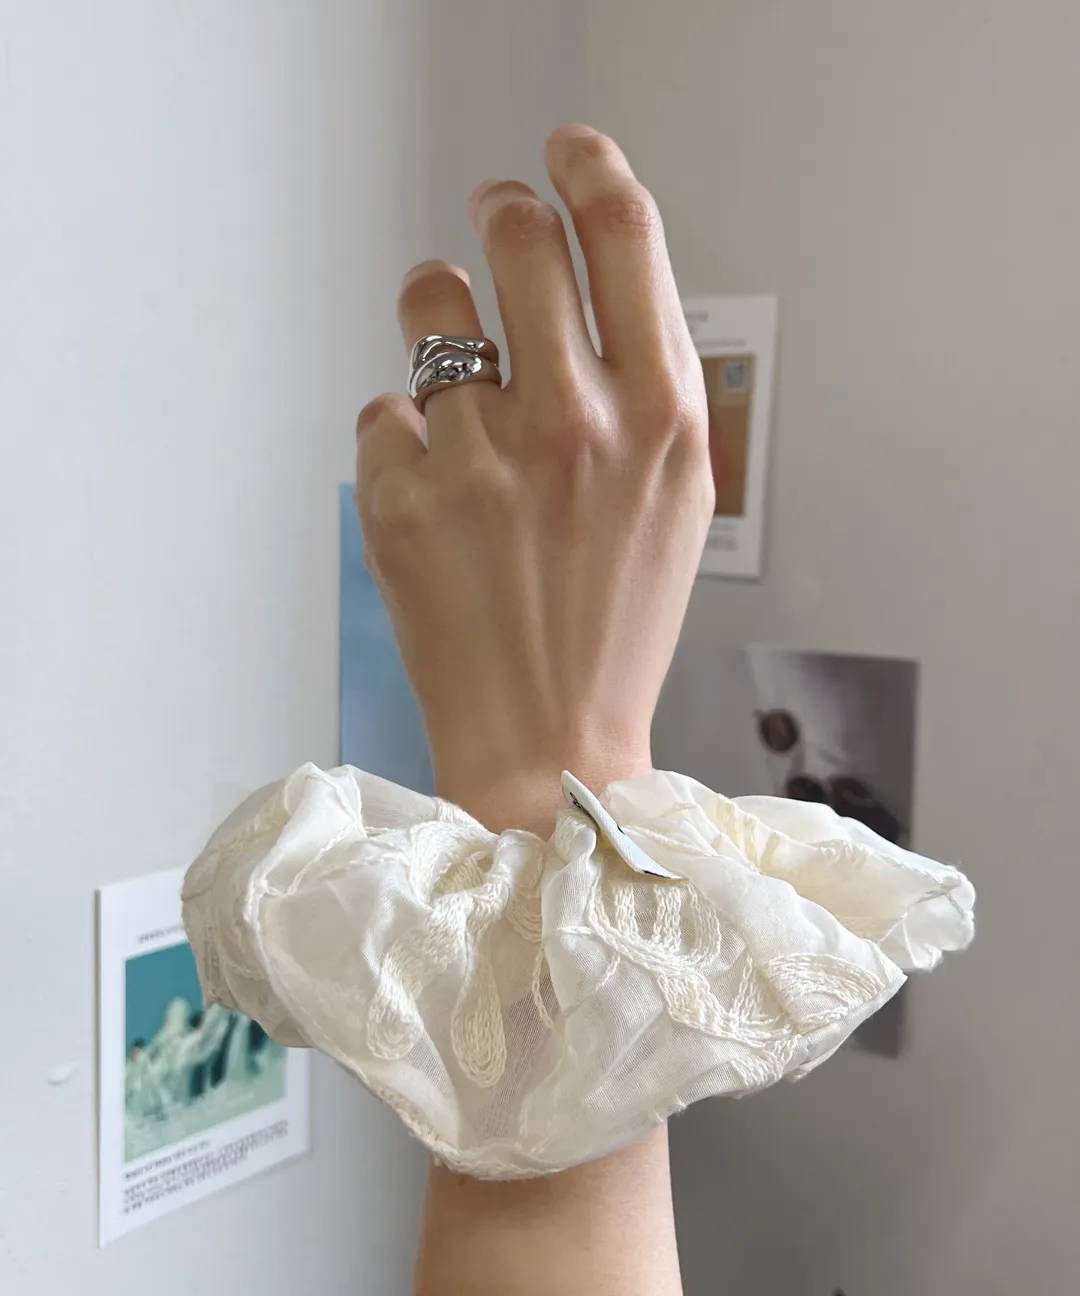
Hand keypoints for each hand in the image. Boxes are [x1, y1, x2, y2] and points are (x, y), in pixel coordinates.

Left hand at [354, 125, 711, 832]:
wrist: (550, 743)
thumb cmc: (616, 624)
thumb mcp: (676, 500)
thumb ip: (647, 389)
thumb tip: (596, 289)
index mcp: (661, 420)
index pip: (623, 235)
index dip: (588, 169)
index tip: (565, 151)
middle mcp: (575, 425)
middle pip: (519, 237)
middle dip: (501, 215)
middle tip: (494, 223)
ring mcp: (481, 460)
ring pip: (430, 305)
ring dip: (437, 313)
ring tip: (452, 366)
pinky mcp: (401, 500)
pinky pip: (383, 411)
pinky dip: (404, 439)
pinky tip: (437, 495)